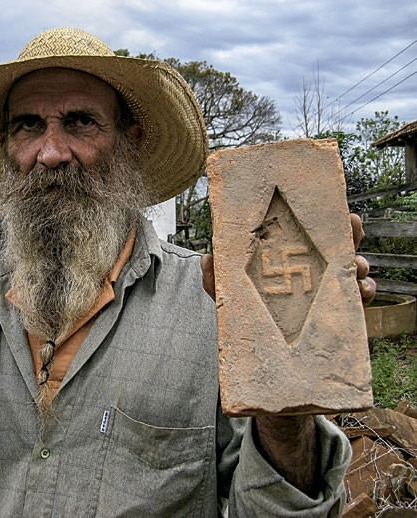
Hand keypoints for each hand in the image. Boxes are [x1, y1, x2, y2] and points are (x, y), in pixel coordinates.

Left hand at [201, 213, 376, 304]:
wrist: (255, 347)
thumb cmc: (244, 312)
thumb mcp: (227, 295)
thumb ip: (215, 278)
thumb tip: (206, 258)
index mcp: (288, 259)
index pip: (308, 234)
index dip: (322, 219)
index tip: (333, 207)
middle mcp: (312, 271)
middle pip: (338, 245)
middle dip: (351, 233)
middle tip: (352, 225)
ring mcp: (327, 291)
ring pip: (354, 269)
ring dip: (360, 263)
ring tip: (356, 265)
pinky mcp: (339, 312)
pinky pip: (360, 299)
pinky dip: (366, 292)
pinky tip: (362, 291)